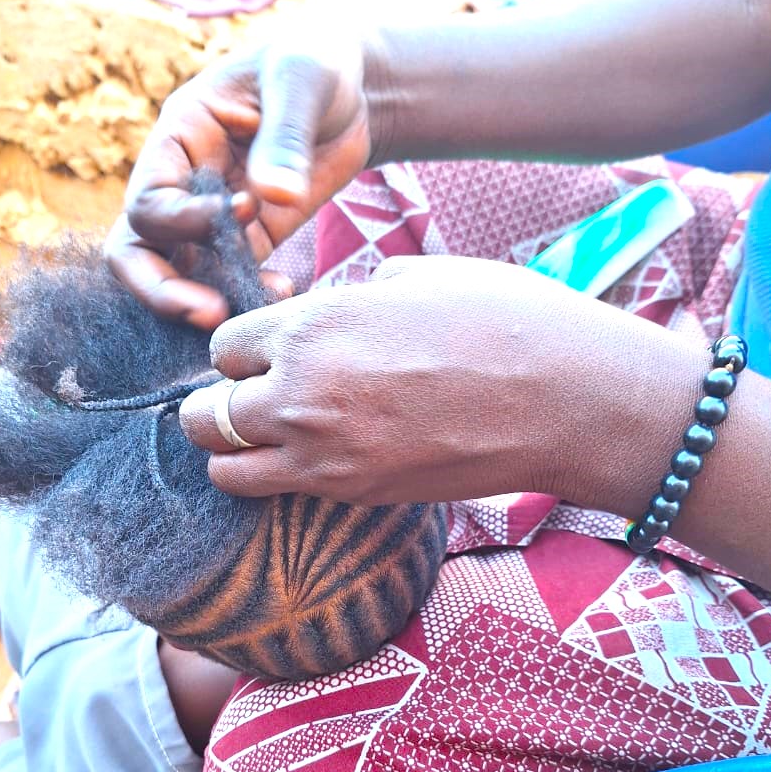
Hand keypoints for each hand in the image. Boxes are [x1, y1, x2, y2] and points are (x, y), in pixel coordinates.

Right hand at [106, 33, 371, 325]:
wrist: (354, 87)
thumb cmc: (315, 63)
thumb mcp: (303, 80)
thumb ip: (286, 136)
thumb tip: (272, 197)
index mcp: (178, 139)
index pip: (148, 200)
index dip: (183, 220)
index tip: (243, 209)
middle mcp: (183, 184)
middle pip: (138, 253)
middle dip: (162, 291)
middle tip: (210, 314)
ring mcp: (213, 219)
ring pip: (178, 278)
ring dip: (204, 306)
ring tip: (249, 317)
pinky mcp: (251, 241)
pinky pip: (230, 283)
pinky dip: (249, 299)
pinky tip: (286, 295)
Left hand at [178, 255, 703, 507]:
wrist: (564, 398)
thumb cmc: (504, 320)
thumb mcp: (418, 276)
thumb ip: (354, 295)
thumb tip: (339, 307)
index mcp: (312, 324)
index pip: (224, 348)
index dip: (247, 351)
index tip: (272, 354)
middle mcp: (301, 393)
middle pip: (206, 415)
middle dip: (223, 404)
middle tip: (259, 399)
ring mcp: (323, 454)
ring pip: (224, 467)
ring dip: (237, 452)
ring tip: (275, 437)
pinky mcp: (355, 495)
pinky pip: (279, 493)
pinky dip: (279, 480)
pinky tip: (317, 458)